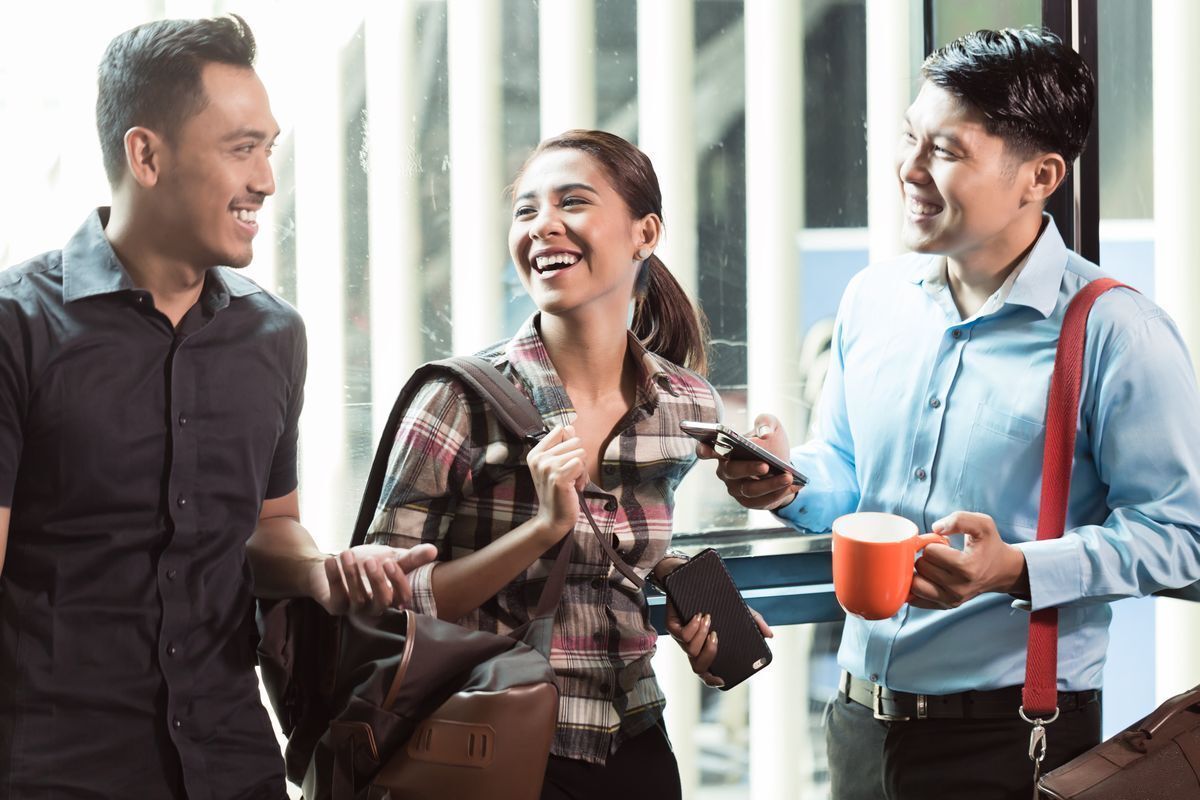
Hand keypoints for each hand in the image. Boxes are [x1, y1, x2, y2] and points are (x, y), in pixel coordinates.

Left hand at [315, 543, 437, 614]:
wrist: (336, 562)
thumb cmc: (367, 562)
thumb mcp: (391, 557)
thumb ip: (412, 557)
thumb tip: (434, 550)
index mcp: (392, 596)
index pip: (402, 596)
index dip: (398, 581)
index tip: (390, 562)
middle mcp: (375, 607)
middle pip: (382, 602)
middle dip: (377, 581)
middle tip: (370, 561)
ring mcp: (355, 609)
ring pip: (358, 598)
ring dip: (352, 575)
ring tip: (346, 553)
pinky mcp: (336, 607)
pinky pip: (336, 596)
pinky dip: (334, 578)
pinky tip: (332, 561)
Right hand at [527, 424, 587, 546]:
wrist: (553, 518)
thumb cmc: (558, 492)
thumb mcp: (557, 465)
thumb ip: (562, 445)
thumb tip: (569, 427)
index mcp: (535, 453)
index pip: (561, 430)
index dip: (570, 445)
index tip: (564, 462)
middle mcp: (539, 458)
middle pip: (575, 441)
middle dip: (579, 459)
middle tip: (570, 475)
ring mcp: (547, 467)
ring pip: (580, 453)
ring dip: (582, 469)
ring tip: (572, 482)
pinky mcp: (558, 476)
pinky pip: (581, 464)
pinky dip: (583, 476)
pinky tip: (575, 487)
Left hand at [665, 600, 772, 687]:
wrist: (691, 578)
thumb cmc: (715, 599)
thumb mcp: (739, 611)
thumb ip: (754, 622)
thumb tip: (770, 635)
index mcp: (706, 649)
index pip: (706, 672)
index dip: (711, 680)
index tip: (721, 679)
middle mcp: (693, 646)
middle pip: (697, 666)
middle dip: (709, 653)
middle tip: (716, 636)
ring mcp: (681, 637)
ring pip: (689, 649)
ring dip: (700, 635)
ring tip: (708, 618)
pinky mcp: (672, 625)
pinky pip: (679, 634)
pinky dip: (691, 627)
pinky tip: (699, 616)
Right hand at [696, 414, 799, 510]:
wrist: (782, 466)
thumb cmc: (770, 444)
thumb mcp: (771, 427)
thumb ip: (766, 422)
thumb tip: (764, 434)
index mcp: (724, 450)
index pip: (707, 450)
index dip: (704, 450)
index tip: (705, 449)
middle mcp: (726, 471)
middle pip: (732, 471)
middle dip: (749, 468)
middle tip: (766, 465)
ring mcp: (735, 488)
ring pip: (750, 489)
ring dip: (770, 484)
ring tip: (788, 477)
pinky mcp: (748, 501)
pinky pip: (762, 501)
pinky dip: (779, 494)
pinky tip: (793, 486)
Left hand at [909, 511, 1029, 608]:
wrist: (1002, 570)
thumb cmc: (990, 545)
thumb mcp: (983, 524)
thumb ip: (959, 519)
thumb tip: (936, 528)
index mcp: (968, 568)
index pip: (930, 552)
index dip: (933, 543)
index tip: (943, 544)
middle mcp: (959, 588)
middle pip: (921, 567)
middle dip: (927, 557)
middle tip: (940, 555)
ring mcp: (952, 600)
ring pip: (915, 584)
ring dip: (920, 572)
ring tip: (933, 566)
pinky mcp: (946, 606)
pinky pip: (916, 599)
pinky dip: (916, 587)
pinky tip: (926, 577)